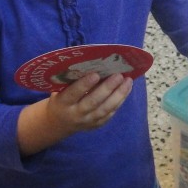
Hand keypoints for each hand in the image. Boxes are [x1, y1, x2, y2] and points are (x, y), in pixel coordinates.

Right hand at [17, 72, 132, 155]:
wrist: (59, 123)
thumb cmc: (61, 98)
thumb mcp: (59, 90)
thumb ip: (71, 80)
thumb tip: (92, 63)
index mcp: (63, 103)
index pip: (73, 93)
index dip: (84, 84)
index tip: (96, 74)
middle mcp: (75, 114)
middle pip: (93, 102)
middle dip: (107, 88)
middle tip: (118, 75)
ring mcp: (87, 121)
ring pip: (105, 109)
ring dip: (118, 94)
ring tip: (128, 81)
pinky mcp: (96, 124)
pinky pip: (110, 113)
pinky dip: (120, 101)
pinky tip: (126, 89)